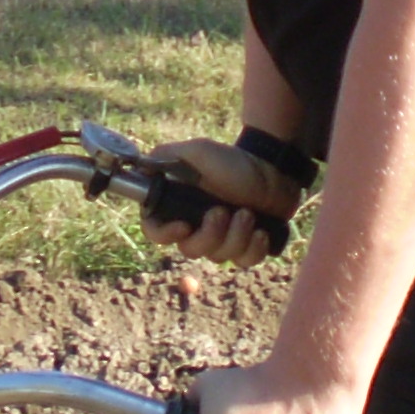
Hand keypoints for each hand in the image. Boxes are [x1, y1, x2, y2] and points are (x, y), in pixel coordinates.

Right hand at [140, 137, 300, 266]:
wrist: (273, 169)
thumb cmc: (234, 161)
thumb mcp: (199, 151)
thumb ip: (167, 156)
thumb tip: (141, 167)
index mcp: (179, 206)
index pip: (156, 231)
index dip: (164, 235)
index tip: (183, 226)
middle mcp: (196, 227)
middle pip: (189, 250)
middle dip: (210, 234)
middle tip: (223, 211)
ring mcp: (221, 240)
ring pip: (218, 257)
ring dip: (236, 237)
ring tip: (248, 213)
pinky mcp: (245, 247)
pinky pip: (243, 262)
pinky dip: (253, 250)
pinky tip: (261, 232)